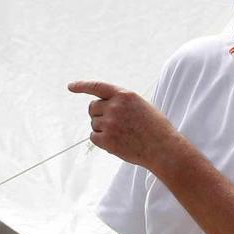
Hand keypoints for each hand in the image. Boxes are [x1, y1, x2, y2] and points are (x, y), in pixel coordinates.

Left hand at [68, 80, 182, 170]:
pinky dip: (102, 140)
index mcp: (125, 95)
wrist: (163, 148)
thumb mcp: (141, 106)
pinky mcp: (106, 139)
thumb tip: (99, 108)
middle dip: (98, 114)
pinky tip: (117, 142)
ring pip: (94, 123)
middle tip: (113, 123)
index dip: (82, 86)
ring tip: (123, 134)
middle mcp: (115, 106)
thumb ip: (121, 102)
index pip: (97, 87)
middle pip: (92, 108)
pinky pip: (93, 137)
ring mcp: (109, 123)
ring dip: (103, 129)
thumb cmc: (155, 128)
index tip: (71, 86)